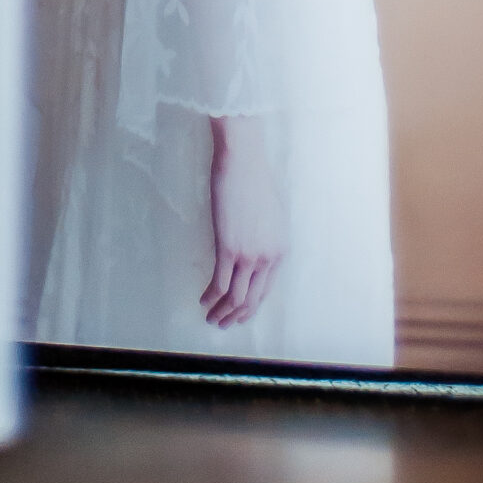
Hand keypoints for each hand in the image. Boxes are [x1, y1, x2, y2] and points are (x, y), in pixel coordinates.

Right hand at [202, 116, 285, 328]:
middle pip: (252, 300)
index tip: (238, 313)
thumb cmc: (253, 180)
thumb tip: (250, 251)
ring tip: (210, 318)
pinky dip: (210, 297)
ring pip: (236, 298)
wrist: (243, 159)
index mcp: (280, 250)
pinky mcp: (229, 248)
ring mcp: (249, 254)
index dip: (250, 307)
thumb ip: (263, 239)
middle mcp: (268, 257)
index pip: (265, 290)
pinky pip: (219, 283)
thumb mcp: (268, 216)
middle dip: (236, 316)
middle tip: (222, 323)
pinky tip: (202, 300)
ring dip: (222, 313)